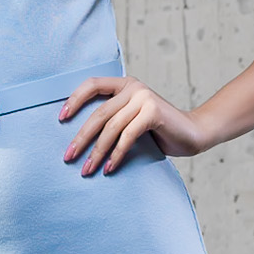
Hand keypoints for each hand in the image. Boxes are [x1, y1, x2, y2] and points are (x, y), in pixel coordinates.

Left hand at [59, 76, 212, 174]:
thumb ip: (112, 118)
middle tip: (68, 156)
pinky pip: (127, 136)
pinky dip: (116, 155)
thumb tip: (78, 137)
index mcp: (124, 84)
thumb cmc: (158, 130)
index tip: (60, 119)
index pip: (92, 85)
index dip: (74, 100)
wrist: (193, 133)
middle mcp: (133, 87)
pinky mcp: (153, 112)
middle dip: (81, 137)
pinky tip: (108, 169)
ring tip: (86, 170)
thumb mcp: (131, 119)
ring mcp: (144, 98)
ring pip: (111, 127)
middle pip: (99, 113)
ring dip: (96, 152)